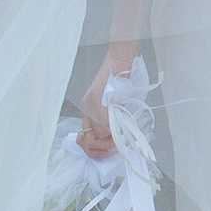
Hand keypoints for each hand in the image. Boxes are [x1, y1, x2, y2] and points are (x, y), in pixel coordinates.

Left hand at [77, 39, 141, 153]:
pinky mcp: (96, 99)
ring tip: (117, 140)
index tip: (111, 150)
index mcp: (90, 111)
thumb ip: (116, 120)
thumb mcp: (120, 105)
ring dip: (108, 143)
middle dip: (102, 151)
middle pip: (86, 142)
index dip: (97, 151)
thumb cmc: (125, 80)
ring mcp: (89, 105)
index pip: (85, 140)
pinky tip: (119, 127)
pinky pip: (102, 124)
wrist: (123, 59)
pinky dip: (111, 130)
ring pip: (95, 137)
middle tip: (114, 148)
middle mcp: (86, 109)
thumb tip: (118, 139)